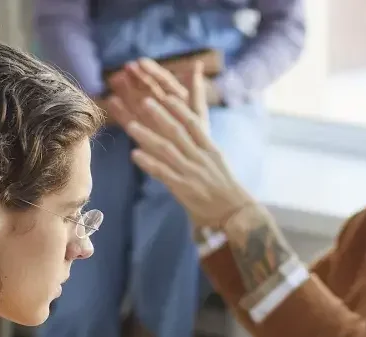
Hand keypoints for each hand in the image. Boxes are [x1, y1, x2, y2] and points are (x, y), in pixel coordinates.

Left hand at [112, 59, 253, 227]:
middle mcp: (200, 157)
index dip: (179, 109)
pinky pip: (163, 172)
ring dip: (147, 136)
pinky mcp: (183, 188)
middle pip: (177, 132)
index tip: (167, 95)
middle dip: (160, 116)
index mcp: (210, 149)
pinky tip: (135, 155)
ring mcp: (191, 172)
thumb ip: (203, 146)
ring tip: (131, 125)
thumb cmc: (224, 187)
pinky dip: (148, 163)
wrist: (234, 212)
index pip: (194, 124)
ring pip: (167, 150)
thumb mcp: (217, 161)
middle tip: (145, 101)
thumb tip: (192, 132)